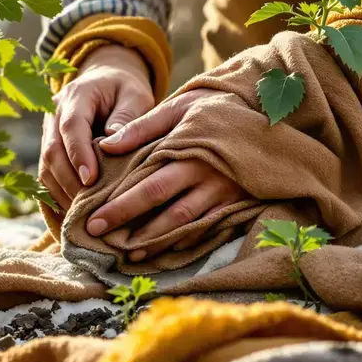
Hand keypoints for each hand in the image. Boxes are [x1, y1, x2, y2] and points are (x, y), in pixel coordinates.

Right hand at [39, 45, 153, 209]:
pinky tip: (76, 213)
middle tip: (91, 206)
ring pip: (46, 168)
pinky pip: (47, 176)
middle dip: (70, 181)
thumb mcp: (136, 95)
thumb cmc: (125, 91)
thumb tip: (111, 144)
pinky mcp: (49, 149)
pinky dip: (59, 195)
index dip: (78, 154)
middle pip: (53, 151)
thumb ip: (127, 115)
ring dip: (63, 193)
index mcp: (77, 96)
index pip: (71, 126)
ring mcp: (48, 133)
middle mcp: (55, 114)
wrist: (106, 83)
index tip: (91, 180)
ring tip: (85, 215)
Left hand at [86, 88, 250, 260]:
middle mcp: (208, 178)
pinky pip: (208, 228)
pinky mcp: (237, 203)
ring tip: (130, 254)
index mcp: (190, 154)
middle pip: (166, 212)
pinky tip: (164, 250)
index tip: (94, 221)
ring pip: (187, 226)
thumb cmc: (214, 107)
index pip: (149, 188)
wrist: (266, 112)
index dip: (121, 207)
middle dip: (133, 230)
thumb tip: (105, 145)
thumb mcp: (179, 108)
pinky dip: (185, 242)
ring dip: (158, 243)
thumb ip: (142, 127)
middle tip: (103, 241)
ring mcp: (225, 194)